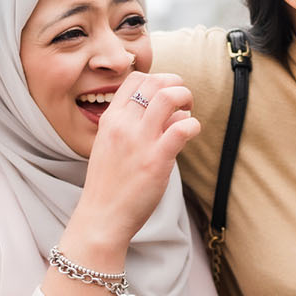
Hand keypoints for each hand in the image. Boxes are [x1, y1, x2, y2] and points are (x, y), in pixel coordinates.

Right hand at [68, 72, 199, 252]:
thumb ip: (130, 126)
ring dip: (186, 99)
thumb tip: (163, 114)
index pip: (135, 79)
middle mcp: (124, 125)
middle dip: (177, 85)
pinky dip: (194, 125)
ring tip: (189, 113)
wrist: (102, 217)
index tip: (166, 95)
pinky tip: (191, 134)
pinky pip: (182, 128)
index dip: (157, 80)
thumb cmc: (109, 184)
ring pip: (169, 97)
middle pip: (155, 82)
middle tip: (184, 103)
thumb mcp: (109, 145)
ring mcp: (140, 141)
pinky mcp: (156, 160)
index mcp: (110, 119)